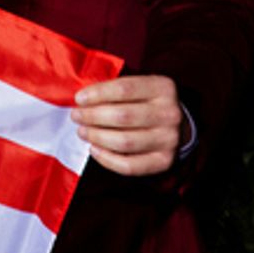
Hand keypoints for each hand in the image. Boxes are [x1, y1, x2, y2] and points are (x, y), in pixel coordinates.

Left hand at [70, 75, 186, 175]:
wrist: (177, 125)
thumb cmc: (146, 102)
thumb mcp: (138, 86)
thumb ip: (113, 90)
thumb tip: (81, 100)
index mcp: (162, 87)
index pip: (124, 89)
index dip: (97, 94)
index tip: (78, 98)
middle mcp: (170, 113)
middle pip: (123, 116)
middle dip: (92, 117)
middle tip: (76, 116)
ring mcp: (169, 139)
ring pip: (125, 142)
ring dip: (97, 137)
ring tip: (82, 132)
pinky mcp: (164, 161)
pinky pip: (130, 165)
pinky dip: (107, 159)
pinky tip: (94, 149)